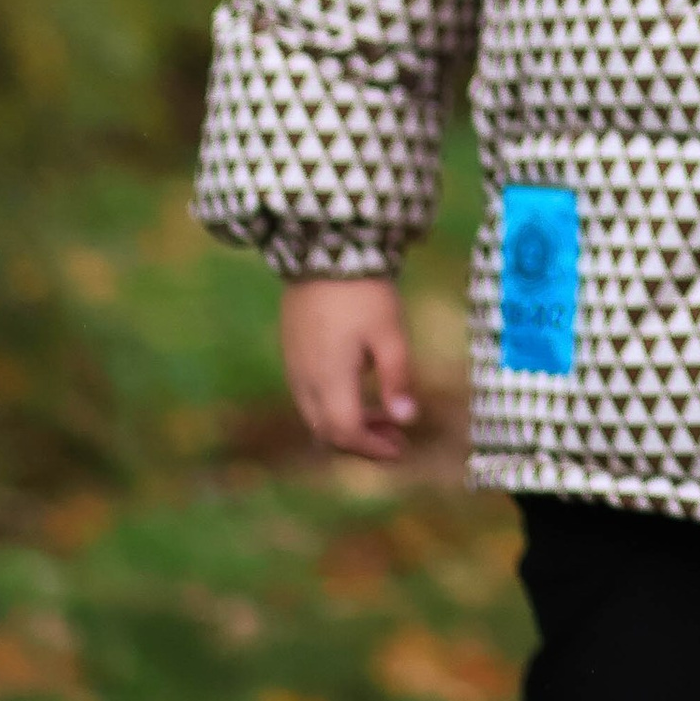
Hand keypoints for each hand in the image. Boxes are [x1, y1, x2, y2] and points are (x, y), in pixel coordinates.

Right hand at [281, 276, 420, 460]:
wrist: (323, 252)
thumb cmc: (363, 292)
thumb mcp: (389, 334)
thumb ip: (397, 379)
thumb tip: (408, 420)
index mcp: (328, 379)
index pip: (346, 433)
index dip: (373, 448)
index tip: (401, 448)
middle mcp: (304, 380)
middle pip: (327, 432)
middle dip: (362, 443)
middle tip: (396, 438)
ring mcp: (294, 367)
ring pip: (315, 417)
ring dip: (348, 426)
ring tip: (384, 416)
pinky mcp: (292, 354)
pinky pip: (309, 398)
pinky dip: (334, 407)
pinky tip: (359, 391)